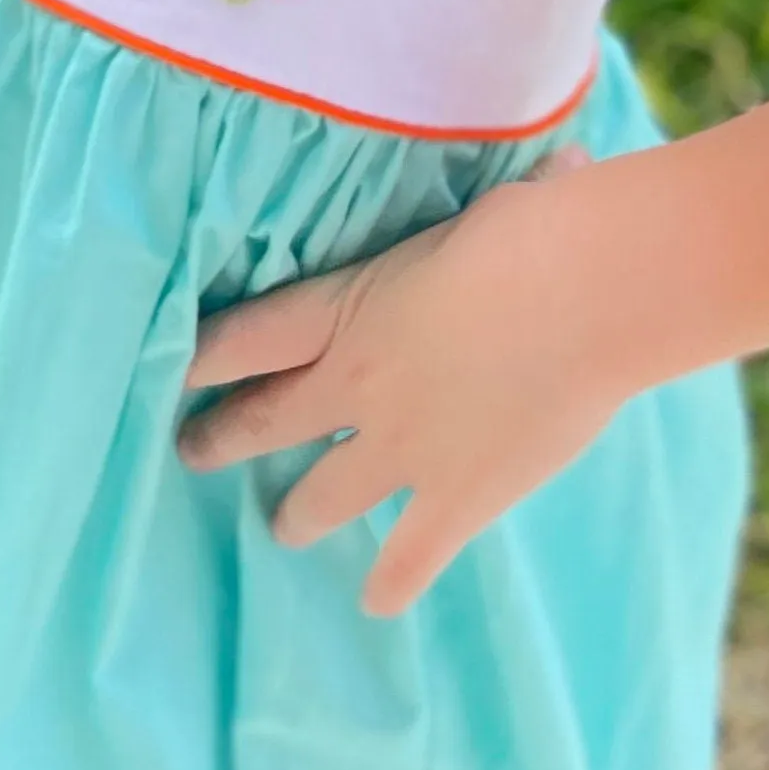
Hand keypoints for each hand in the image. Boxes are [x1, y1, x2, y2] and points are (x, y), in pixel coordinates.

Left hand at [173, 81, 768, 620]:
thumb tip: (569, 168)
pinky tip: (378, 602)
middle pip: (260, 421)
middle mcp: (354, 383)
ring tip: (288, 526)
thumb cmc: (542, 225)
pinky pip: (405, 561)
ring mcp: (401, 449)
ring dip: (297, 516)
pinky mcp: (456, 501)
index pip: (243, 337)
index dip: (203, 356)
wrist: (591, 290)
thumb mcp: (491, 207)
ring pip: (318, 501)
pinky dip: (389, 586)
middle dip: (220, 442)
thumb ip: (503, 208)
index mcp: (346, 307)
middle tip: (194, 452)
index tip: (176, 368)